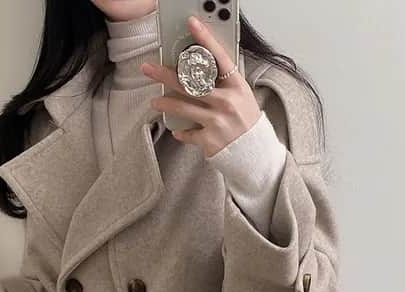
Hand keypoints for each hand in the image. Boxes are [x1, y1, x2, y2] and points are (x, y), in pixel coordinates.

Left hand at [141, 15, 261, 158]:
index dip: (205, 39)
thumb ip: (224, 84)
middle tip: (149, 69)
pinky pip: (188, 134)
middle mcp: (227, 102)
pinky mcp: (210, 140)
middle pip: (191, 83)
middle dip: (166, 75)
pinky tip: (178, 131)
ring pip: (184, 108)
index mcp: (237, 87)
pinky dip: (181, 133)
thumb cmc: (246, 123)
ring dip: (166, 104)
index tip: (192, 24)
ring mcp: (218, 121)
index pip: (219, 58)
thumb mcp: (242, 97)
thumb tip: (199, 70)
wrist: (256, 153)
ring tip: (155, 102)